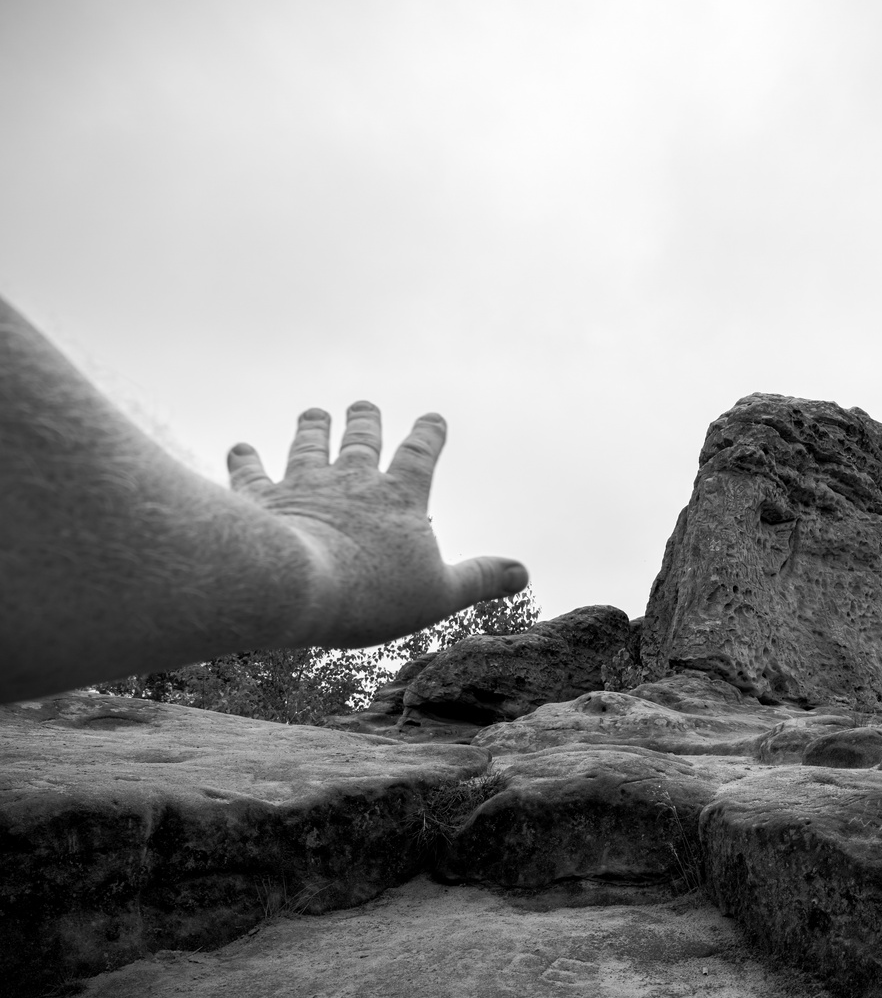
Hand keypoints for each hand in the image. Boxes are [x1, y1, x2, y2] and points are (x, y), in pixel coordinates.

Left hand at [225, 401, 527, 648]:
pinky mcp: (262, 500)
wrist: (296, 584)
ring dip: (312, 429)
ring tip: (314, 412)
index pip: (419, 455)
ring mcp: (304, 486)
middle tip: (364, 404)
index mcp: (400, 497)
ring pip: (309, 447)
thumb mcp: (440, 593)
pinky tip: (241, 447)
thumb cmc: (373, 593)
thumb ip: (480, 578)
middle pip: (361, 442)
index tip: (432, 417)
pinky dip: (246, 459)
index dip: (428, 435)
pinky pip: (252, 474)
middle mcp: (352, 481)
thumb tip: (524, 571)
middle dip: (364, 421)